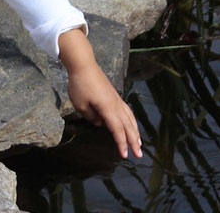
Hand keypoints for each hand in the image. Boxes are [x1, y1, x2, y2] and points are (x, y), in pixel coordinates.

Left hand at [58, 28, 141, 158]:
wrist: (84, 65)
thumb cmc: (80, 84)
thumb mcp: (80, 104)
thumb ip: (91, 117)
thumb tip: (100, 123)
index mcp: (108, 108)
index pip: (117, 129)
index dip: (121, 143)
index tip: (124, 155)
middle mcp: (116, 105)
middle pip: (128, 126)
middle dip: (134, 141)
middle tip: (139, 155)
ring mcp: (117, 99)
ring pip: (130, 118)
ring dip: (135, 132)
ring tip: (139, 143)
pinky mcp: (115, 96)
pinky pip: (127, 111)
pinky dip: (131, 121)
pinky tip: (131, 125)